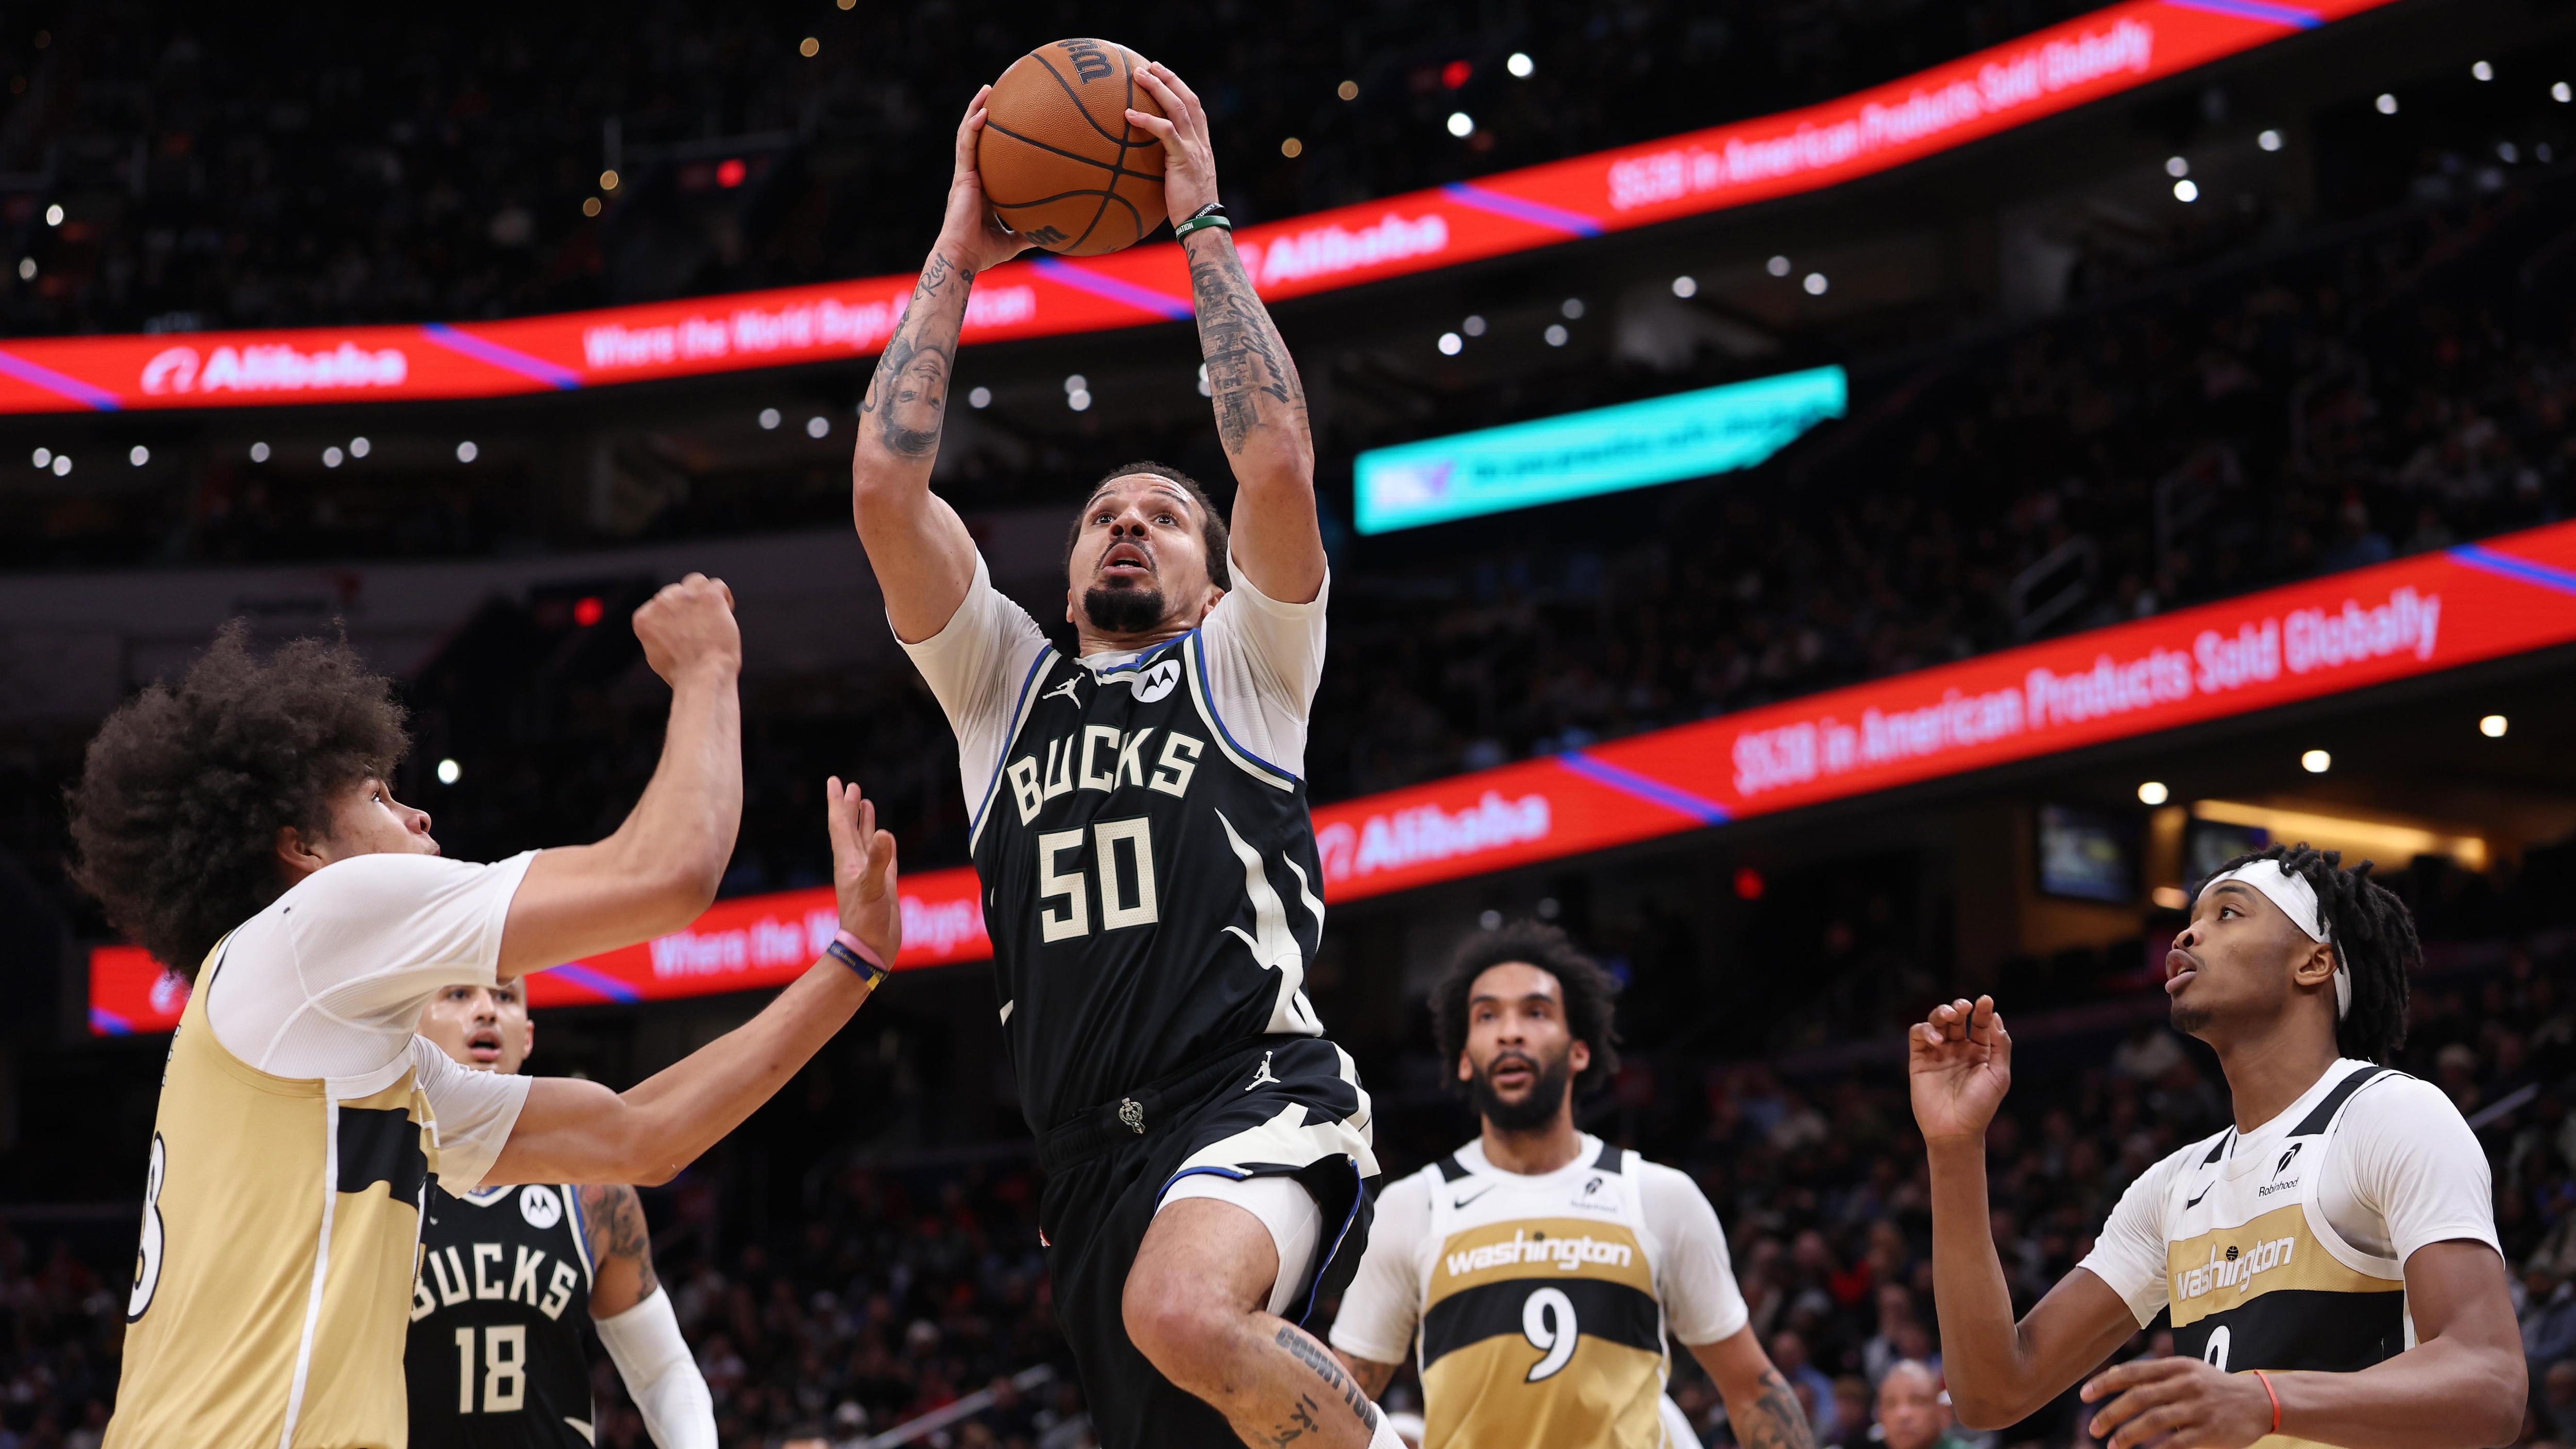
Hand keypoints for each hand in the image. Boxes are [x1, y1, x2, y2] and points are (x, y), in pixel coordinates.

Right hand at [632, 573, 738, 684]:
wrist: (702, 676)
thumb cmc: (684, 673)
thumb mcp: (657, 654)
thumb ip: (658, 633)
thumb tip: (667, 624)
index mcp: (644, 617)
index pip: (659, 605)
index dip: (675, 617)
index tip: (686, 632)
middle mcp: (660, 603)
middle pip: (677, 592)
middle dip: (689, 607)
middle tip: (702, 628)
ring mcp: (684, 597)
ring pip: (695, 582)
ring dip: (704, 595)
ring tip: (713, 617)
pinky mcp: (708, 596)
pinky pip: (717, 585)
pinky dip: (724, 598)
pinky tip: (726, 613)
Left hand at [824, 776, 900, 964]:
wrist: (869, 950)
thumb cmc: (866, 922)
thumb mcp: (873, 889)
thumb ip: (880, 862)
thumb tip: (886, 833)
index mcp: (848, 861)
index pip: (840, 825)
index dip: (838, 802)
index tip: (835, 780)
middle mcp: (856, 864)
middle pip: (850, 828)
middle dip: (849, 807)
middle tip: (851, 786)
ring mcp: (869, 874)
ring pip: (865, 841)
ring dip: (864, 822)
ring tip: (866, 803)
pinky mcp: (883, 885)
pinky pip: (883, 858)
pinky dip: (883, 844)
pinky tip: (886, 837)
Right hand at [938, 85, 1031, 274]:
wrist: (964, 257)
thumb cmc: (984, 252)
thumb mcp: (1015, 239)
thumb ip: (1031, 231)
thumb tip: (1056, 233)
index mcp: (982, 186)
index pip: (987, 153)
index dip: (992, 135)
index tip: (1008, 118)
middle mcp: (972, 175)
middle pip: (976, 137)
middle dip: (982, 112)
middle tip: (996, 92)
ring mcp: (964, 174)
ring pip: (967, 134)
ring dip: (975, 109)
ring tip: (987, 89)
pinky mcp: (961, 176)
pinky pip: (966, 146)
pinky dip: (973, 127)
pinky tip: (984, 113)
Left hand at [1126, 62, 1216, 225]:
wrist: (1202, 224)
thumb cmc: (1188, 210)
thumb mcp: (1181, 183)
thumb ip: (1170, 168)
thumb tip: (1145, 167)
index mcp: (1202, 146)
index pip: (1194, 108)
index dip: (1180, 89)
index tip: (1163, 75)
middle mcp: (1201, 142)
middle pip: (1188, 99)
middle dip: (1169, 79)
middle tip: (1148, 66)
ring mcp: (1194, 149)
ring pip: (1178, 108)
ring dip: (1158, 88)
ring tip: (1137, 76)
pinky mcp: (1184, 159)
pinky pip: (1166, 132)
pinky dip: (1147, 121)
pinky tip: (1128, 115)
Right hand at [1908, 995, 2012, 1142]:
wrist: (1955, 1131)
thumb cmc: (1980, 1107)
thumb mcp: (1999, 1076)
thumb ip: (2000, 1046)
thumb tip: (1995, 1018)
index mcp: (1979, 1052)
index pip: (1980, 1024)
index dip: (1983, 1011)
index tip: (1985, 1001)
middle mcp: (1958, 1050)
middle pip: (1957, 1018)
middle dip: (1960, 1007)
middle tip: (1964, 1007)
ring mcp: (1938, 1053)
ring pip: (1937, 1022)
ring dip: (1942, 1013)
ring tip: (1950, 1015)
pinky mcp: (1919, 1060)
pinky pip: (1918, 1035)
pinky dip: (1926, 1030)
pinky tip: (1937, 1039)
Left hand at [2081, 1357, 2273, 1448]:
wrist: (2260, 1401)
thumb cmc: (2213, 1386)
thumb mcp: (2186, 1369)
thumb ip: (2153, 1373)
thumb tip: (2113, 1374)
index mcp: (2176, 1366)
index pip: (2133, 1372)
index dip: (2105, 1383)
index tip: (2084, 1394)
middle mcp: (2186, 1384)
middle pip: (2139, 1398)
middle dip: (2111, 1414)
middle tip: (2093, 1428)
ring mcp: (2198, 1408)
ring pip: (2154, 1421)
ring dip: (2129, 1435)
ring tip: (2112, 1445)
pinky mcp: (2210, 1431)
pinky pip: (2176, 1442)